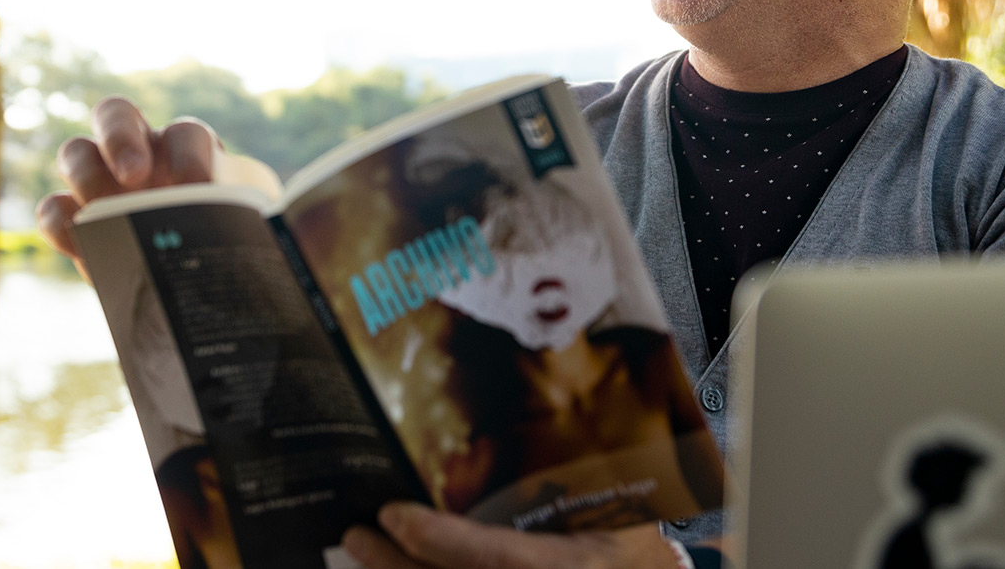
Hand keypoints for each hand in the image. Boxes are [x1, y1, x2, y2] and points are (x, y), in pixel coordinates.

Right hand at [36, 96, 217, 267]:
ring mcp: (100, 177)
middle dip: (122, 139)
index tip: (197, 188)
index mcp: (187, 148)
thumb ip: (231, 229)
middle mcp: (139, 149)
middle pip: (116, 115)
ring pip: (77, 152)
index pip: (185, 135)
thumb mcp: (233, 233)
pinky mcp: (73, 217)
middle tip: (135, 176)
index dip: (190, 157)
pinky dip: (59, 223)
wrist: (190, 273)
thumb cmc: (221, 241)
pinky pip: (53, 206)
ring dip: (87, 176)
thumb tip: (244, 246)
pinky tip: (77, 245)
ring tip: (102, 211)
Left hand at [342, 503, 678, 568]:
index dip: (439, 542)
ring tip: (368, 556)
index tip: (392, 516)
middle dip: (397, 568)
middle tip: (358, 534)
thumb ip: (557, 489)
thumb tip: (502, 446)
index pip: (496, 559)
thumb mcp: (615, 506)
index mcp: (576, 567)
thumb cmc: (647, 540)